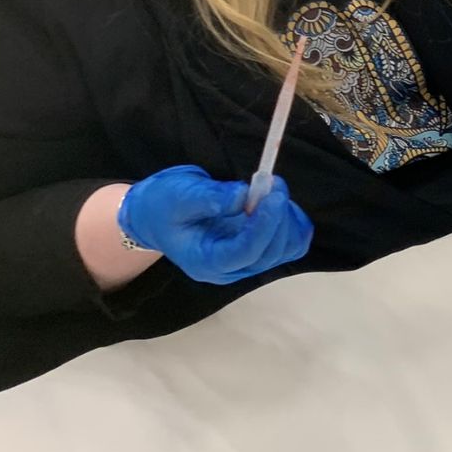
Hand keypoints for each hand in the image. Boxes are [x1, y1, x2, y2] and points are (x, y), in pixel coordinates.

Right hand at [117, 166, 312, 283]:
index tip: (274, 197)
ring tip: (272, 187)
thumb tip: (242, 196)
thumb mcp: (177, 196)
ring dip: (288, 218)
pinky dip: (293, 222)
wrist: (158, 215)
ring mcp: (247, 262)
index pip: (245, 253)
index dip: (265, 226)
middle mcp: (230, 269)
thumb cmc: (162, 206)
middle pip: (270, 252)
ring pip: (286, 249)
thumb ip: (209, 198)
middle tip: (272, 181)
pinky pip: (291, 243)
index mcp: (205, 261)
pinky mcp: (259, 249)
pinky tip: (278, 201)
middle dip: (278, 217)